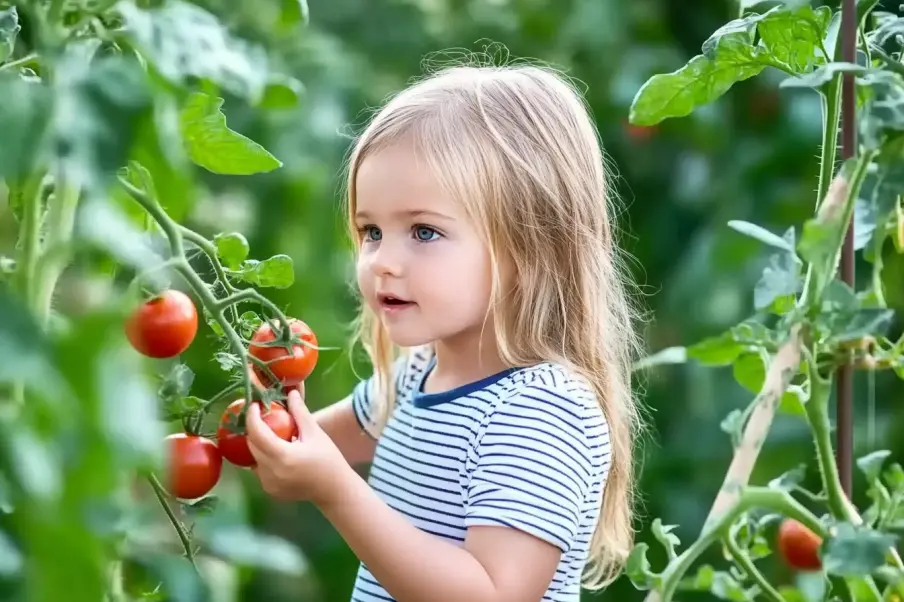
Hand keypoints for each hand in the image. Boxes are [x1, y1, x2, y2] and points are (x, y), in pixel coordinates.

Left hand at [245, 388, 350, 505]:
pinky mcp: (270, 490)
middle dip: (254, 429)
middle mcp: (271, 472)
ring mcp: (268, 484)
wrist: (334, 489)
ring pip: (253, 458)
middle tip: (263, 416)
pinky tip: (276, 452)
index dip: (252, 417)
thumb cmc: (327, 459)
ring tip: (270, 434)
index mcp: (282, 456)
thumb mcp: (315, 433)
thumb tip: (291, 392)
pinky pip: (259, 469)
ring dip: (259, 444)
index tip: (255, 405)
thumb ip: (300, 412)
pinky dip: (264, 458)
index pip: (257, 433)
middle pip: (252, 445)